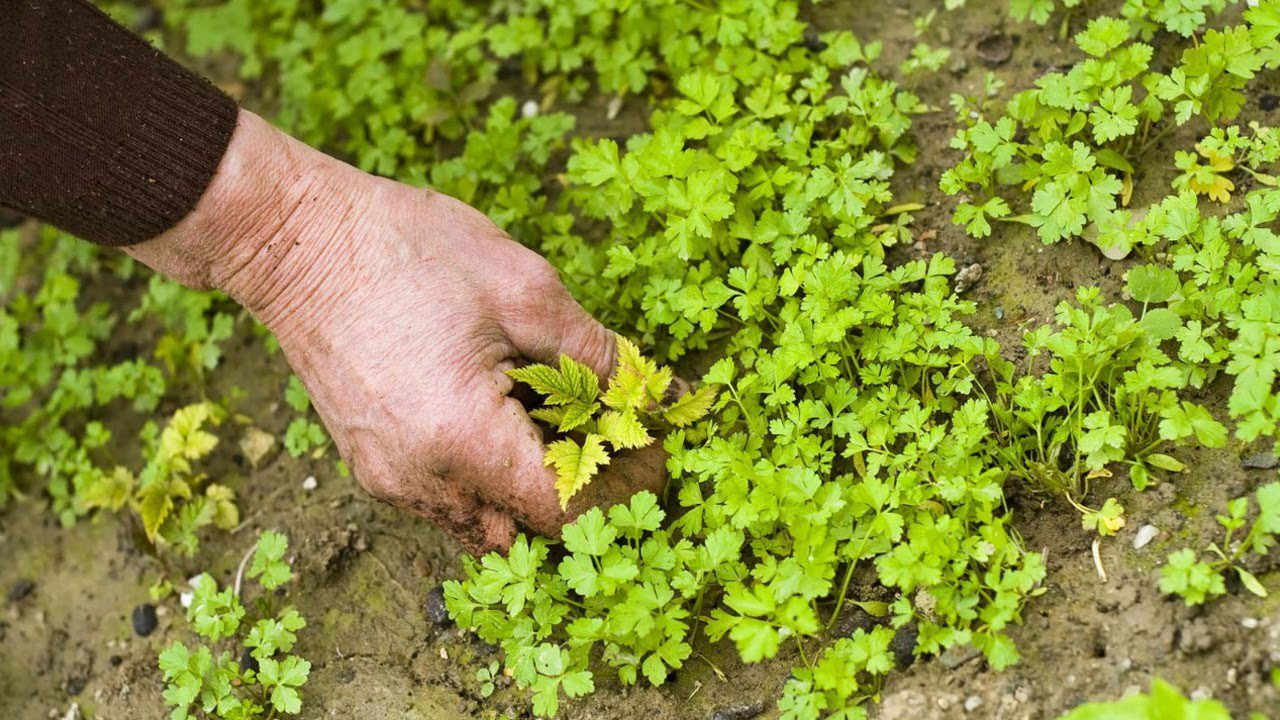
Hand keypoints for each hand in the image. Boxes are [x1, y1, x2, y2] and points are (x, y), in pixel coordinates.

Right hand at [124, 110, 665, 553]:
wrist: (299, 241)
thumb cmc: (408, 252)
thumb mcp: (526, 290)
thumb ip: (597, 356)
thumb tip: (655, 394)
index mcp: (467, 441)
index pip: (568, 507)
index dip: (624, 483)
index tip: (655, 444)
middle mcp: (425, 480)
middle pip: (530, 526)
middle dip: (585, 485)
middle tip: (614, 427)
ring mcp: (392, 479)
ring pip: (487, 520)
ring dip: (534, 485)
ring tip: (559, 418)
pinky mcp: (374, 465)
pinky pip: (448, 498)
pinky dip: (490, 475)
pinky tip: (506, 415)